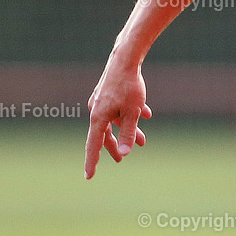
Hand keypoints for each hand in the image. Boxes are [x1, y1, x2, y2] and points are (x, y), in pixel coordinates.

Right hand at [84, 57, 151, 178]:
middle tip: (121, 159)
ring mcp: (100, 101)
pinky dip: (130, 114)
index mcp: (98, 117)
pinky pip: (117, 108)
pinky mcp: (107, 93)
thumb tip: (125, 152)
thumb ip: (128, 133)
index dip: (92, 161)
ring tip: (143, 140)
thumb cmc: (130, 87)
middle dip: (116, 146)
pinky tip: (146, 114)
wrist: (126, 59)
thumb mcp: (133, 113)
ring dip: (128, 129)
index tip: (89, 176)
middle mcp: (96, 110)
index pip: (94, 145)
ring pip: (114, 121)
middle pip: (104, 134)